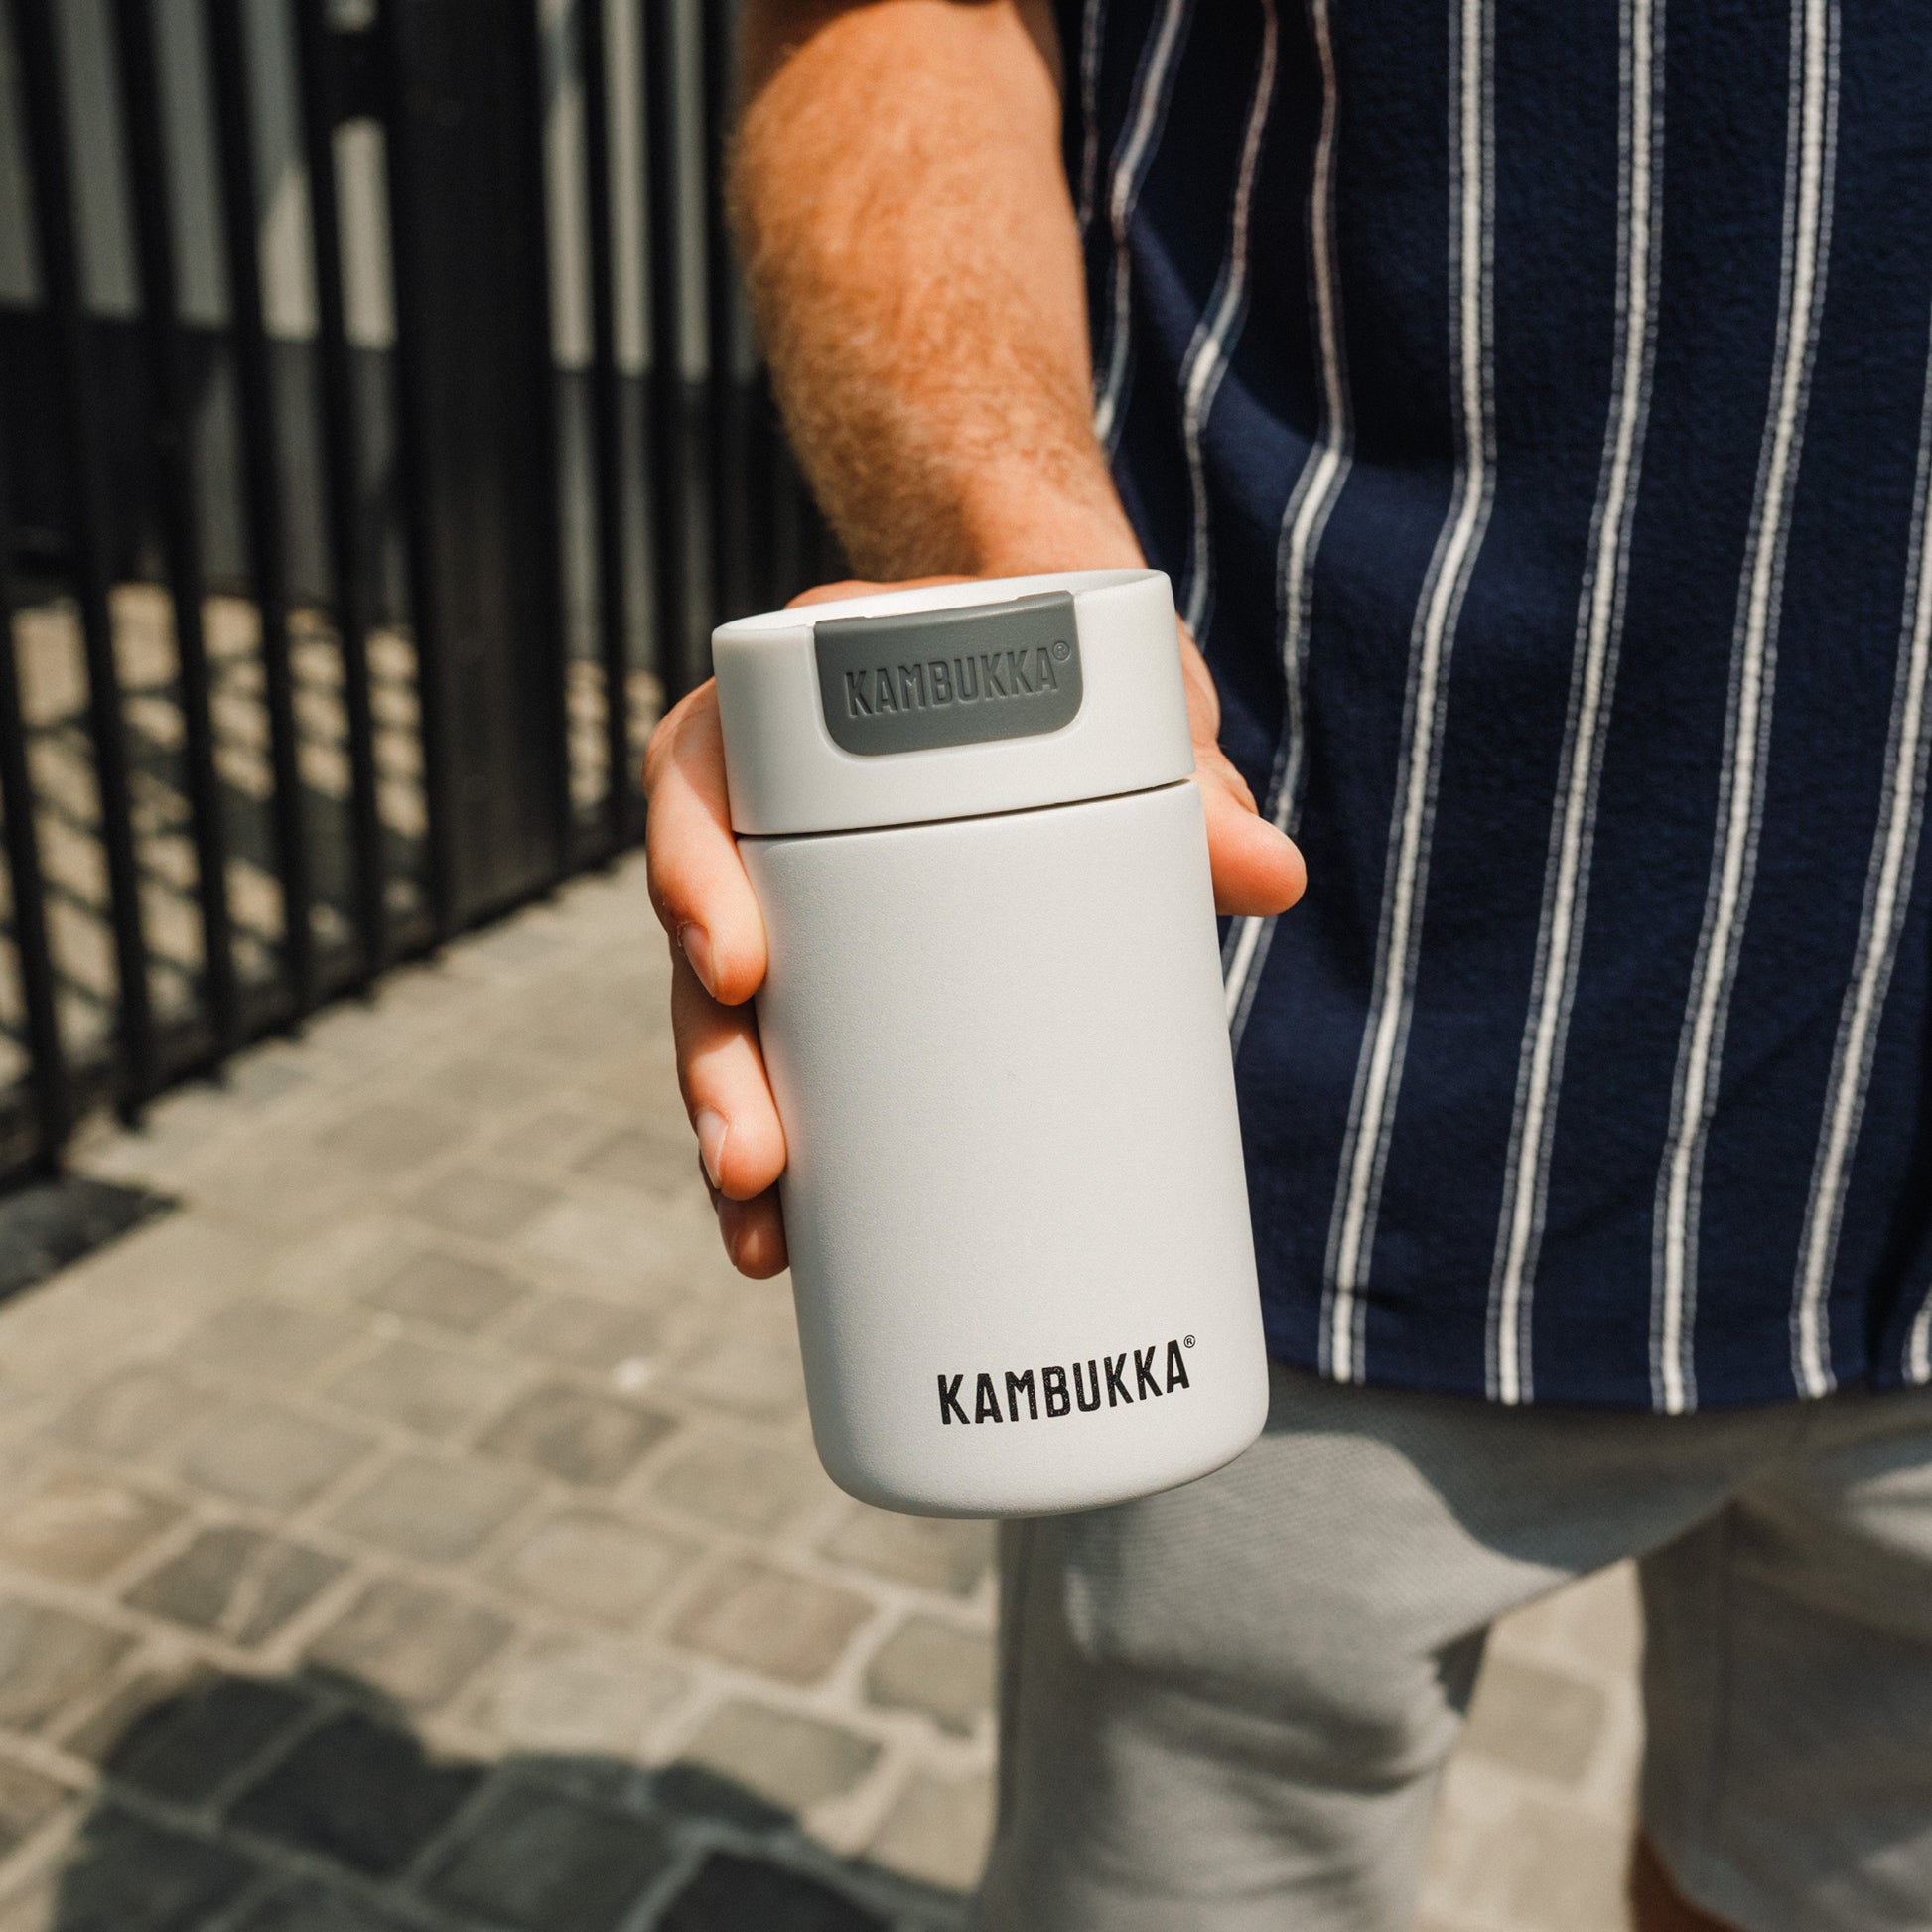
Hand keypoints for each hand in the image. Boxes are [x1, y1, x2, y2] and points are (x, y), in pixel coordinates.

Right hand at [643, 577, 1305, 1277]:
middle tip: (755, 1159)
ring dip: (728, 1127)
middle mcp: (767, 807)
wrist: (1064, 656)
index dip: (691, 879)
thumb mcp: (1121, 696)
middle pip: (698, 939)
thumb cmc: (1068, 662)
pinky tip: (785, 1231)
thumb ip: (1188, 778)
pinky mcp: (833, 962)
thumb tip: (1278, 877)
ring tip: (762, 1232)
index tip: (737, 968)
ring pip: (722, 1016)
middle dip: (714, 1062)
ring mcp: (793, 895)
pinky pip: (779, 1046)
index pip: (695, 782)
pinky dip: (781, 1137)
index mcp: (791, 707)